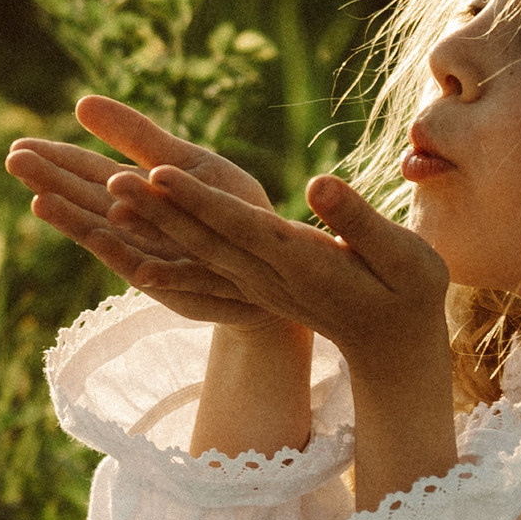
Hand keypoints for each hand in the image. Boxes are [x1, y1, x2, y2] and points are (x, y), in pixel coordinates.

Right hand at [6, 97, 289, 332]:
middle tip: (14, 160)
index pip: (86, 174)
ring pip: (107, 236)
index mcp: (134, 195)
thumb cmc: (225, 208)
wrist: (274, 264)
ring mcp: (153, 256)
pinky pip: (150, 266)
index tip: (17, 147)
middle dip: (52, 182)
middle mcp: (135, 228)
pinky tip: (105, 231)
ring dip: (74, 219)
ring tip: (41, 200)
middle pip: (86, 201)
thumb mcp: (182, 162)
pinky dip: (126, 251)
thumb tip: (79, 103)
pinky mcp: (178, 284)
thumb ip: (135, 135)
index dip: (54, 160)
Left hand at [121, 164, 459, 505]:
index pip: (237, 224)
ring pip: (196, 254)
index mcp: (300, 261)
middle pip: (202, 238)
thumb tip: (318, 184)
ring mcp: (258, 287)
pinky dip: (168, 261)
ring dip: (153, 229)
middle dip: (156, 210)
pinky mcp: (256, 289)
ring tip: (110, 200)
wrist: (396, 347)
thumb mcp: (402, 255)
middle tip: (109, 179)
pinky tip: (131, 260)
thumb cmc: (411, 293)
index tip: (156, 172)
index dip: (196, 199)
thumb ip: (359, 222)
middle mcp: (268, 276)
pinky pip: (204, 273)